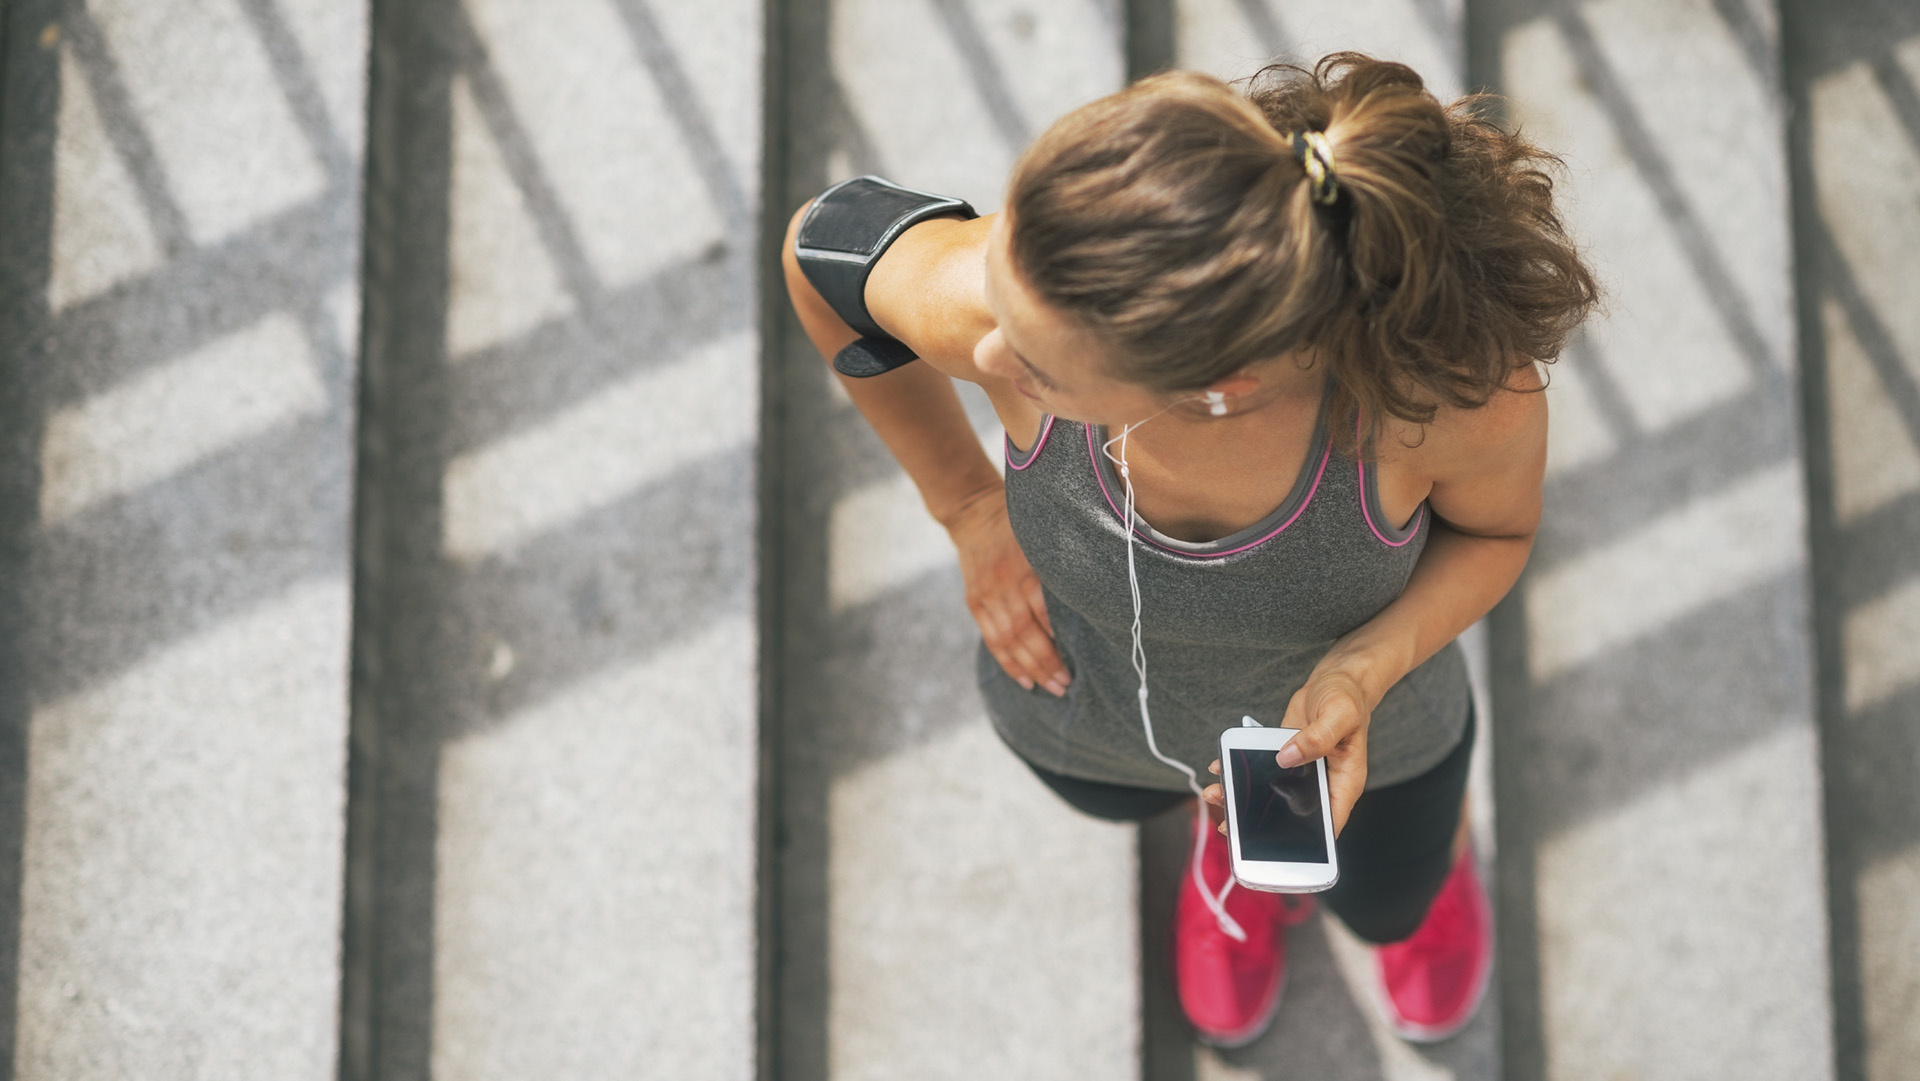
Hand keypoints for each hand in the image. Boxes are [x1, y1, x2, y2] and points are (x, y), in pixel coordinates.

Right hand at [944, 483, 1069, 694]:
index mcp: (1025, 568)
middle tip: (1068, 684)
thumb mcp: (1043, 536)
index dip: (1057, 639)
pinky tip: (1025, 680)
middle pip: (1025, 634)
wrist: (973, 511)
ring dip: (1031, 669)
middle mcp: (1004, 584)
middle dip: (1047, 663)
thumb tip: (1091, 599)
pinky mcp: (975, 603)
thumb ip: (1060, 565)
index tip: (1080, 659)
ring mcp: (986, 596)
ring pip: (1008, 642)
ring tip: (1052, 688)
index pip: (1043, 612)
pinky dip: (1009, 662)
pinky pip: (992, 640)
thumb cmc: (1019, 523)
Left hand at [1200, 668, 1371, 835]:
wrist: (1336, 678)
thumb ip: (1315, 738)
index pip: (1328, 822)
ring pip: (1272, 794)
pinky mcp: (1285, 757)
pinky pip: (1261, 771)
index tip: (1275, 849)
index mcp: (1343, 782)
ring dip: (1243, 796)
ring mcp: (1302, 771)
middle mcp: (1322, 782)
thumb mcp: (1338, 715)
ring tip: (1215, 794)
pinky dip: (1241, 770)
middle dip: (1259, 821)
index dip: (1306, 842)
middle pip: (1293, 813)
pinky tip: (1220, 766)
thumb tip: (1287, 757)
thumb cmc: (1347, 697)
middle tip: (1228, 824)